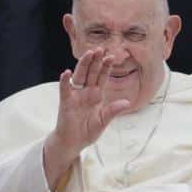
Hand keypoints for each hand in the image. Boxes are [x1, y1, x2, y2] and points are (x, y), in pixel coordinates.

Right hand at [43, 48, 134, 187]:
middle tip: (100, 48)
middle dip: (95, 61)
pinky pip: (65, 89)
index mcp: (96, 95)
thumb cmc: (87, 132)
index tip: (111, 56)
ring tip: (88, 53)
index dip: (106, 67)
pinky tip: (66, 72)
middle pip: (91, 73)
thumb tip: (127, 102)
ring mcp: (75, 96)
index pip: (102, 77)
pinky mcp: (66, 102)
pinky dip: (65, 81)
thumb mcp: (103, 121)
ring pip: (79, 76)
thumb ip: (113, 111)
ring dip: (83, 65)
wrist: (73, 143)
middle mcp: (86, 92)